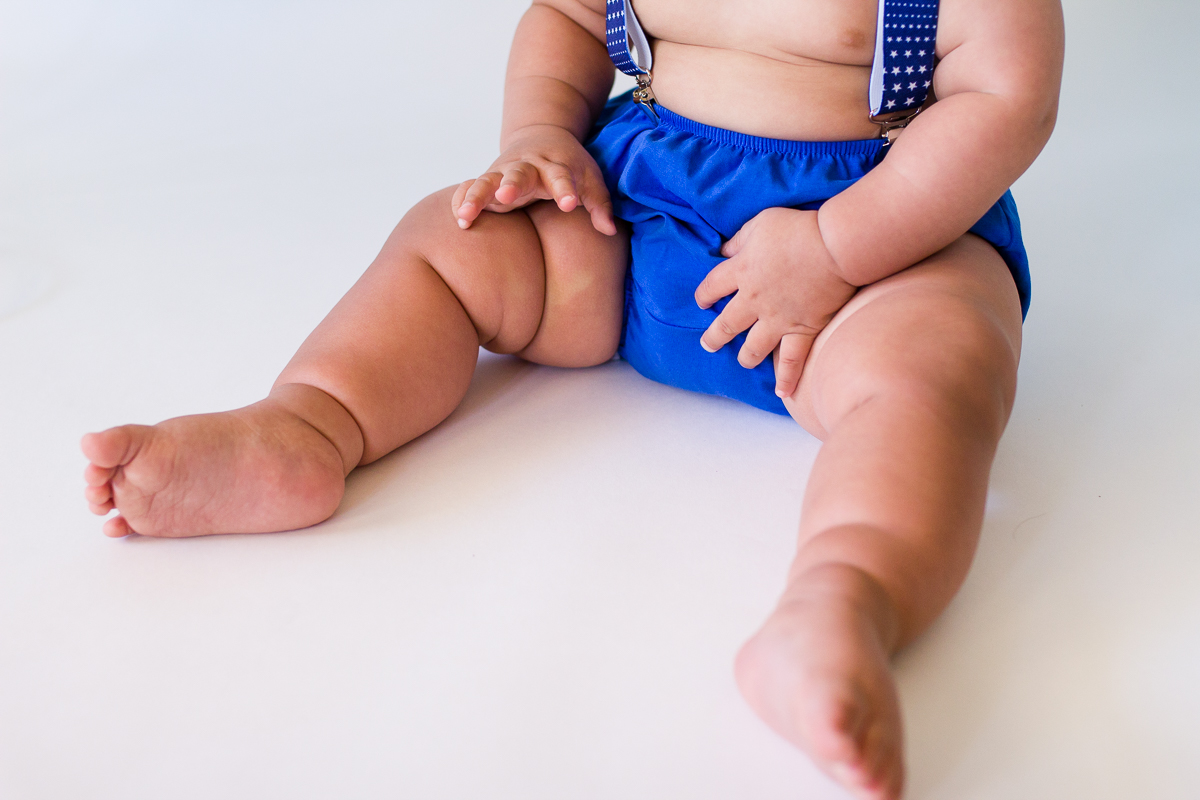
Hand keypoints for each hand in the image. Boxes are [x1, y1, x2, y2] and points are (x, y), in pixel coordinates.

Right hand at [451, 124, 616, 234]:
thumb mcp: (590, 180)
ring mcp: (504, 173)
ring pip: (488, 180)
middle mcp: (527, 167)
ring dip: (477, 194)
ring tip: (467, 214)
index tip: (570, 204)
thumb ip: (599, 205)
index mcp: (555, 165)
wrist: (541, 134)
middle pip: (519, 173)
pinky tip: (458, 217)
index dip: (565, 189)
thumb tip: (609, 231)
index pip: (562, 176)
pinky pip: (470, 187)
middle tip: (506, 196)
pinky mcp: (488, 181)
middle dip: (512, 184)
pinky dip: (461, 199)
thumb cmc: (569, 165)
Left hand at [694, 208, 856, 398]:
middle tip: (708, 344)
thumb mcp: (760, 223)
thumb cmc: (798, 229)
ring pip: (753, 347)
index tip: (702, 302)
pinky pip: (792, 361)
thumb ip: (740, 240)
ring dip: (746, 356)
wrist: (834, 246)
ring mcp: (777, 319)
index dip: (704, 295)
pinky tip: (782, 393)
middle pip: (726, 324)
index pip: (712, 287)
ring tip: (743, 361)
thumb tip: (725, 250)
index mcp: (741, 271)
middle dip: (715, 336)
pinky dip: (787, 378)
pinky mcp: (803, 330)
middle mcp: (753, 300)